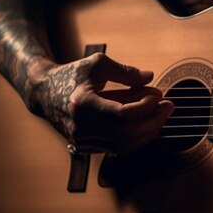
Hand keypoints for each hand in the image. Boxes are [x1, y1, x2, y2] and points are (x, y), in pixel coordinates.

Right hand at [30, 52, 173, 153]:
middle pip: (128, 134)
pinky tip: (148, 124)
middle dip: (153, 121)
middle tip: (169, 107)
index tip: (158, 96)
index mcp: (82, 105)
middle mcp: (81, 127)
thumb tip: (150, 77)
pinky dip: (136, 137)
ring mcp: (83, 141)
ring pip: (125, 146)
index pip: (123, 115)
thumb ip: (125, 71)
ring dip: (148, 131)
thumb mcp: (98, 64)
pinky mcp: (86, 147)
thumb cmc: (72, 75)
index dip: (145, 107)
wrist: (43, 93)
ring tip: (161, 115)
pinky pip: (118, 148)